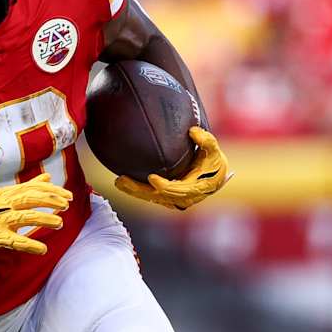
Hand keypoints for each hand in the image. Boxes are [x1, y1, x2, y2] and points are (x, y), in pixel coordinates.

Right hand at [0, 173, 71, 253]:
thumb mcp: (6, 195)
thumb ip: (29, 187)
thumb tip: (48, 178)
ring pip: (24, 217)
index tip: (68, 195)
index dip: (52, 191)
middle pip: (30, 199)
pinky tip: (42, 249)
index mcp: (8, 193)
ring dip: (44, 220)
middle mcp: (4, 204)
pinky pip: (14, 241)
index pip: (33, 188)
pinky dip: (29, 245)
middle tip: (66, 205)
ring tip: (59, 223)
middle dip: (50, 201)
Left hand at [114, 126, 230, 211]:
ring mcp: (173, 200)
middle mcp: (183, 198)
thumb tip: (193, 131)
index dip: (164, 186)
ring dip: (134, 191)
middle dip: (140, 190)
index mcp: (195, 188)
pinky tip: (123, 183)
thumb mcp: (213, 150)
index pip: (177, 190)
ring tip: (118, 182)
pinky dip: (137, 191)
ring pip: (151, 198)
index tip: (151, 177)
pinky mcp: (166, 198)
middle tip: (122, 180)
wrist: (213, 176)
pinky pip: (150, 196)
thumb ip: (206, 141)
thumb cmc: (212, 161)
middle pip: (158, 196)